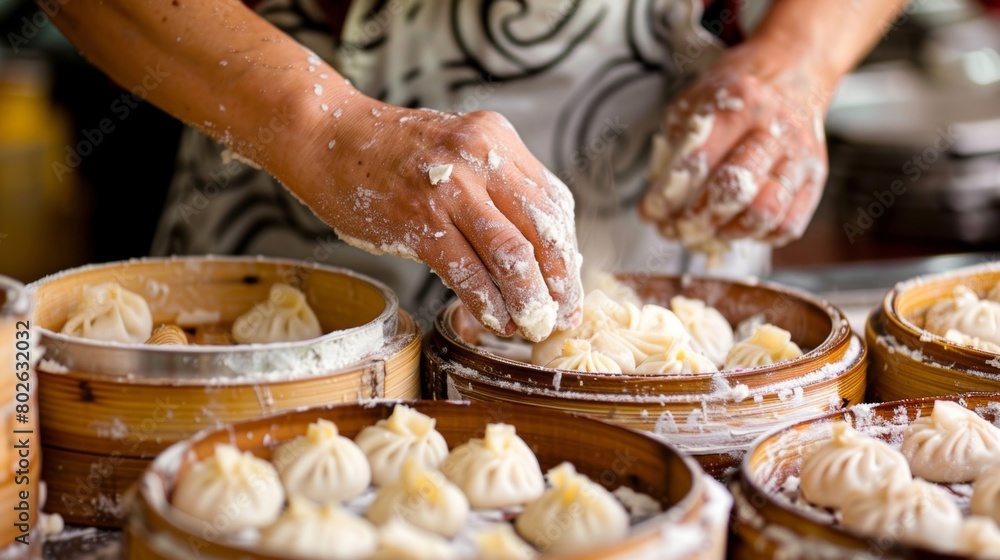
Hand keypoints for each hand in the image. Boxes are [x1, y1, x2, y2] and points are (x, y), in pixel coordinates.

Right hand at [292, 96, 582, 341]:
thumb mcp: (457, 152)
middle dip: (559, 283)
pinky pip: (467, 271)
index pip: (554, 203)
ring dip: (528, 299)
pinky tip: (493, 320)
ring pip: (512, 254)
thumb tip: (534, 256)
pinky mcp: (420, 221)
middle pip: (544, 230)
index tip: (568, 287)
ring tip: (531, 326)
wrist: (327, 136)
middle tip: (562, 317)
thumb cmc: (391, 154)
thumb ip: (495, 190)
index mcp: (497, 140)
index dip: (567, 254)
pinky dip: (487, 303)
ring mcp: (451, 189)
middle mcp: (481, 158)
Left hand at [641, 41, 830, 247]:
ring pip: (765, 212)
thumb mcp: (697, 98)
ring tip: (708, 230)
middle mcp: (775, 129)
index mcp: (741, 103)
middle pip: (734, 189)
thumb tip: (659, 199)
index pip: (698, 160)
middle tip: (677, 226)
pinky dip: (758, 237)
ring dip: (728, 231)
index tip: (650, 212)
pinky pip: (788, 223)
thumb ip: (674, 143)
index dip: (668, 195)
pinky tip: (738, 228)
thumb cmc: (740, 89)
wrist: (796, 69)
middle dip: (697, 218)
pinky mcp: (815, 179)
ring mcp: (799, 157)